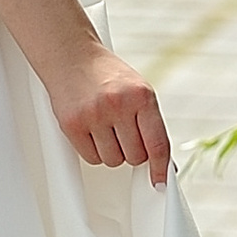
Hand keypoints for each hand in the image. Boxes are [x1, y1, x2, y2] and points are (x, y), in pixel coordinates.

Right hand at [44, 42, 170, 185]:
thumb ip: (152, 125)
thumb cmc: (107, 75)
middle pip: (135, 157)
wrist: (71, 55)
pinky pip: (91, 158)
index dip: (160, 167)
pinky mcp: (72, 124)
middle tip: (123, 133)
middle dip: (131, 152)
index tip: (160, 182)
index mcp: (141, 96)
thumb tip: (165, 164)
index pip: (157, 144)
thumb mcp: (138, 91)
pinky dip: (93, 151)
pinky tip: (91, 130)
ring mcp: (94, 114)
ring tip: (105, 128)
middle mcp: (118, 105)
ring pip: (112, 160)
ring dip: (111, 152)